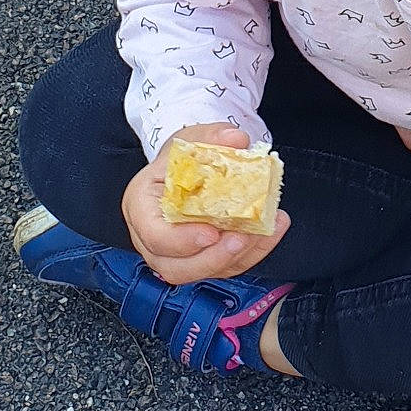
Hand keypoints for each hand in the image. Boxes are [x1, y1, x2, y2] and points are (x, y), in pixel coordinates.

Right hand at [121, 123, 290, 286]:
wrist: (187, 169)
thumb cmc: (181, 159)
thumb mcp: (192, 139)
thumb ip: (212, 137)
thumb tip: (236, 140)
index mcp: (141, 205)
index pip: (154, 234)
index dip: (182, 240)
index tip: (211, 232)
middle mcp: (151, 238)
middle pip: (175, 266)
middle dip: (213, 258)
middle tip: (243, 238)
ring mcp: (175, 254)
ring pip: (201, 273)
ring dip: (235, 258)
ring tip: (261, 234)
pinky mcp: (200, 260)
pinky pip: (224, 268)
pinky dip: (250, 254)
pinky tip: (269, 233)